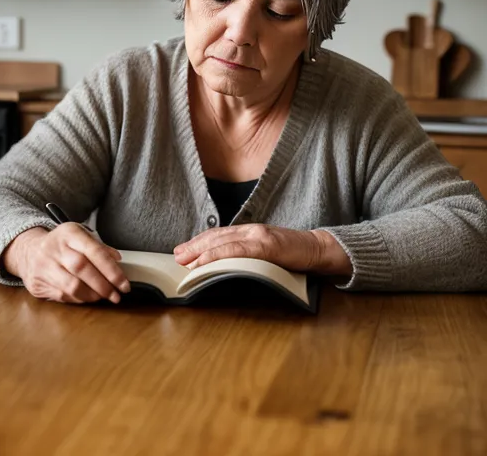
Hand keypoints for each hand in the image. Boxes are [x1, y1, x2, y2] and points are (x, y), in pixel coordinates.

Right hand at [2, 223, 129, 303]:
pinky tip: (87, 297)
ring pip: (71, 286)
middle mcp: (53, 248)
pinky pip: (63, 296)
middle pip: (82, 269)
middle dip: (103, 286)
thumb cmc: (61, 244)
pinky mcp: (37, 283)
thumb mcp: (79, 237)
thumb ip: (99, 247)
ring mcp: (42, 266)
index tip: (124, 284)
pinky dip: (79, 299)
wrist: (27, 250)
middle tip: (116, 295)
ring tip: (103, 297)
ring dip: (92, 296)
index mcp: (68, 233)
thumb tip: (117, 260)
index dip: (112, 270)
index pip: (94, 251)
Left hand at [173, 224, 352, 274]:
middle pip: (215, 237)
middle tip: (176, 256)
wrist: (319, 250)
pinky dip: (216, 256)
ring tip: (184, 260)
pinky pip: (236, 251)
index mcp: (250, 230)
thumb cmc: (293, 254)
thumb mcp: (265, 252)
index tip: (183, 250)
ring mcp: (258, 236)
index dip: (199, 242)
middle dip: (194, 246)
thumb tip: (225, 265)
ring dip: (200, 252)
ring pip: (222, 242)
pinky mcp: (266, 246)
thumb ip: (247, 253)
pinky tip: (204, 261)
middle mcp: (251, 229)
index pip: (218, 235)